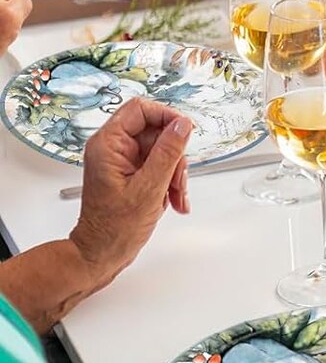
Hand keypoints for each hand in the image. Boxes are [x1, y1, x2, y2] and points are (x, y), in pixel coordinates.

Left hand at [70, 98, 191, 282]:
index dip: (167, 117)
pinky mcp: (132, 173)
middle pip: (156, 132)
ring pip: (162, 151)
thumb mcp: (149, 187)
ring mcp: (123, 161)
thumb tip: (182, 124)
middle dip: (174, 156)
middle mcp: (113, 148)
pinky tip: (173, 200)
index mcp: (108, 144)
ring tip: (175, 196)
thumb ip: (168, 152)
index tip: (185, 133)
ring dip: (175, 173)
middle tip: (178, 180)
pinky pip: (159, 166)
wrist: (103, 253)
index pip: (140, 110)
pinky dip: (170, 182)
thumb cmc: (115, 227)